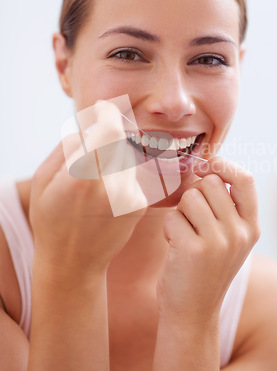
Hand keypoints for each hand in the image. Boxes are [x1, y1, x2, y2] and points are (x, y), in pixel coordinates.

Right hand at [29, 100, 146, 277]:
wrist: (73, 262)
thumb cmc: (51, 219)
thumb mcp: (44, 180)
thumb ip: (67, 147)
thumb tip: (89, 127)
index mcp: (81, 179)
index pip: (110, 131)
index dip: (108, 113)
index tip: (103, 107)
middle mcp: (110, 187)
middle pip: (118, 142)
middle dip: (106, 138)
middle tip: (90, 151)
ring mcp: (129, 197)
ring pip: (125, 157)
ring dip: (111, 159)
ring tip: (93, 184)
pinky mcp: (140, 205)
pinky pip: (131, 175)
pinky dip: (119, 176)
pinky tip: (104, 197)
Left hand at [157, 157, 259, 324]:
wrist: (193, 313)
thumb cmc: (205, 270)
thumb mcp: (229, 240)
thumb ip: (226, 208)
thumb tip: (206, 168)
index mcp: (251, 227)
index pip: (245, 180)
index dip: (224, 165)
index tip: (206, 165)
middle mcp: (240, 232)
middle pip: (210, 183)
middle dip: (194, 195)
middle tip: (191, 220)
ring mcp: (219, 241)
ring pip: (190, 197)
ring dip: (179, 213)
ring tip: (184, 236)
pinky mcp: (194, 249)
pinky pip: (173, 217)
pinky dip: (168, 229)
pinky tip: (175, 248)